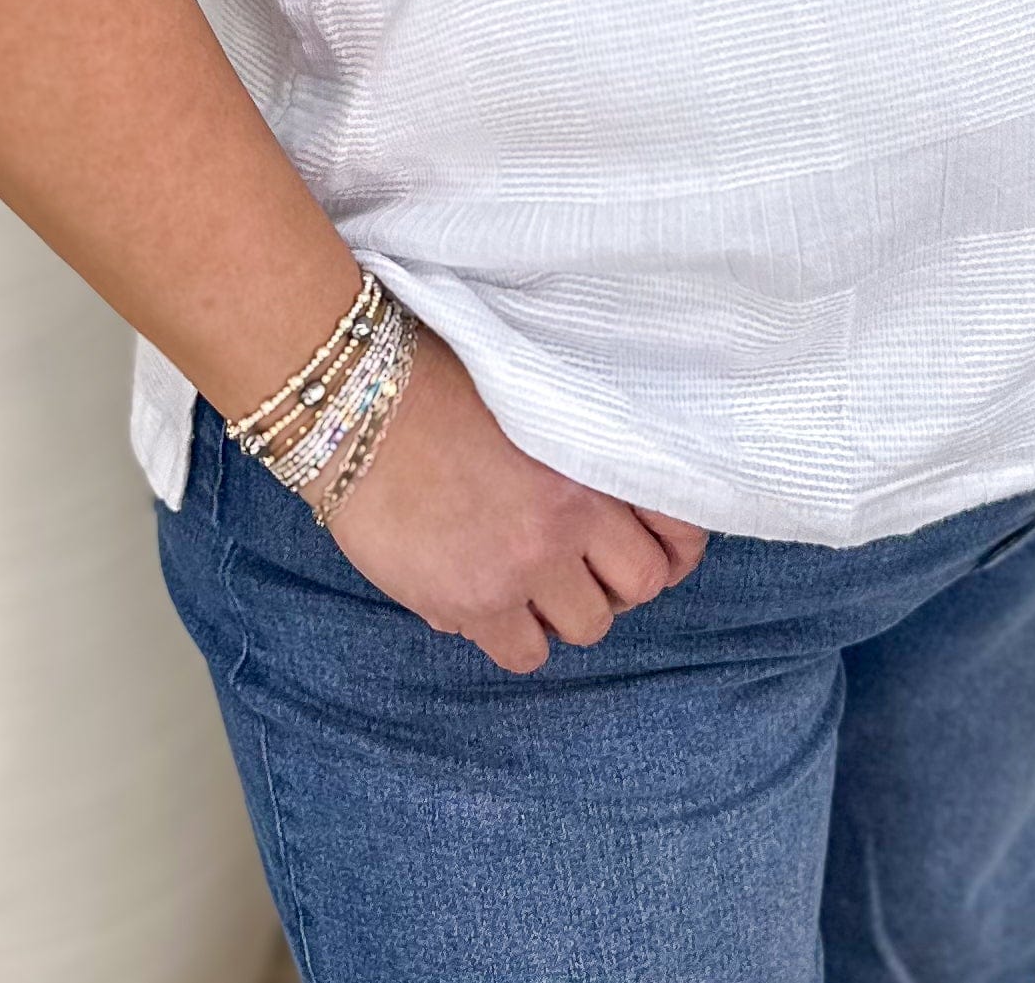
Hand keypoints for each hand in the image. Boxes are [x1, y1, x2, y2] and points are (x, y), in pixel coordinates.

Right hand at [323, 321, 706, 672]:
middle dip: (615, 580)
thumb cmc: (436, 381)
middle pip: (637, 588)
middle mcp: (567, 522)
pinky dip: (512, 633)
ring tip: (530, 580)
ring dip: (565, 610)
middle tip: (582, 565)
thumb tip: (612, 495)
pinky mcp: (469, 604)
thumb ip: (580, 444)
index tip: (658, 550)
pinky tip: (486, 598)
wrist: (356, 404)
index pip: (677, 529)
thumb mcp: (533, 395)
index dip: (675, 548)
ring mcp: (519, 569)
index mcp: (590, 461)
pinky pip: (521, 653)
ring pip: (584, 629)